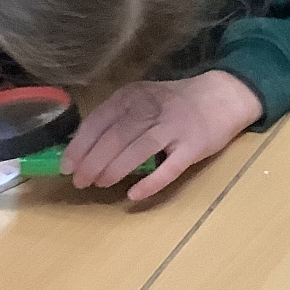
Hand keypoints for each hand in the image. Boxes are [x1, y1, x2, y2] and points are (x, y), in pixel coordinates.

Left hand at [61, 71, 262, 202]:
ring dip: (114, 169)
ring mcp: (174, 127)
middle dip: (93, 162)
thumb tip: (84, 150)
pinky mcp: (194, 146)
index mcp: (133, 96)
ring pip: (138, 149)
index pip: (99, 121)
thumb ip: (118, 119)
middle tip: (80, 181)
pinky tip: (134, 194)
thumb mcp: (143, 99)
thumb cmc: (175, 103)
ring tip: (100, 184)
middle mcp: (151, 108)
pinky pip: (170, 167)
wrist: (223, 96)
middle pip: (115, 137)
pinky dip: (151, 182)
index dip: (80, 145)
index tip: (67, 166)